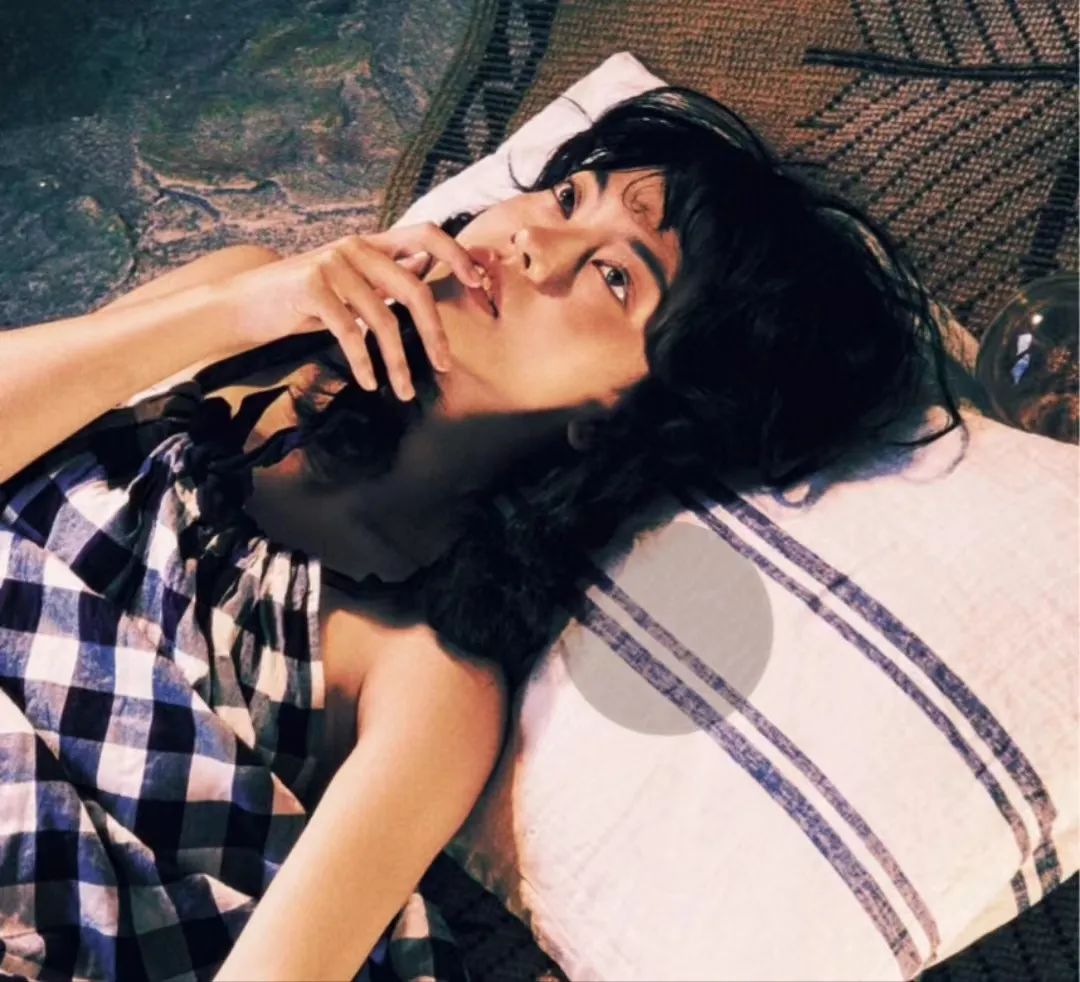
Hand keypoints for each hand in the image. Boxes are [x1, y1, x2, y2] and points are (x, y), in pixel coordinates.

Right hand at [219, 224, 482, 399]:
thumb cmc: (303, 299)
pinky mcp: (311, 286)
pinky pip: (350, 333)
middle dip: (434, 331)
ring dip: (397, 362)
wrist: (244, 302)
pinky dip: (364, 363)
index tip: (478, 284)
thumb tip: (426, 271)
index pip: (426, 233)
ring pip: (383, 319)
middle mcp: (355, 246)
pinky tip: (369, 383)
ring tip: (402, 392)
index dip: (457, 255)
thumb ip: (384, 277)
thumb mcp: (349, 283)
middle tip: (443, 365)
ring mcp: (333, 263)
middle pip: (413, 287)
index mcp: (370, 243)